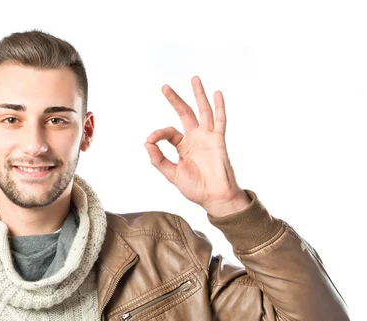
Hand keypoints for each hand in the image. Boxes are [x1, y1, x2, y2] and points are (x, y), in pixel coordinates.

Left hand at [144, 76, 250, 216]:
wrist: (214, 197)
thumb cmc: (195, 188)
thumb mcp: (171, 174)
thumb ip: (158, 159)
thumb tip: (146, 143)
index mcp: (183, 146)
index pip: (168, 132)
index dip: (157, 134)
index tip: (150, 140)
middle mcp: (195, 138)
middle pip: (184, 113)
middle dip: (175, 100)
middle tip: (164, 87)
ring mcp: (208, 137)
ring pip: (203, 111)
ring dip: (198, 95)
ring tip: (194, 78)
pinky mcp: (218, 140)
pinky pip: (220, 121)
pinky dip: (219, 107)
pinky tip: (217, 93)